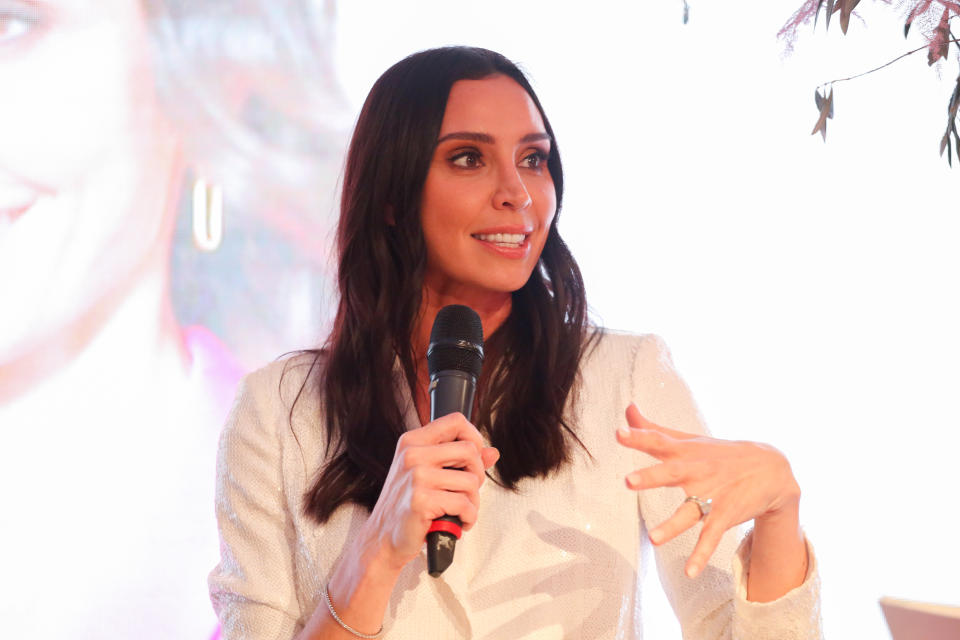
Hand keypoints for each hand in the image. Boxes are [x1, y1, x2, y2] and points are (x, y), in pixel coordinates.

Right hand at [358, 412, 499, 571]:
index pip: (456, 421)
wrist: (382, 538)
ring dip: (473, 502)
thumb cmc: (406, 506)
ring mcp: (416, 476)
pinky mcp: (421, 500)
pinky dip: (468, 518)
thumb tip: (492, 452)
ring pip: (471, 481)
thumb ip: (460, 461)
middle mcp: (412, 454)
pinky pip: (464, 504)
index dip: (474, 437)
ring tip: (459, 511)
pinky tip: (456, 522)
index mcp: (413, 442)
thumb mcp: (429, 475)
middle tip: (467, 492)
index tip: (474, 458)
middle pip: (470, 450)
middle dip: (477, 475)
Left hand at [616, 403, 800, 578]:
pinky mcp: (725, 515)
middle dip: (651, 476)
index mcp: (684, 452)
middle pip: (672, 472)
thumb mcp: (687, 440)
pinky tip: (690, 572)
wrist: (772, 468)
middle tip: (628, 481)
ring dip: (673, 525)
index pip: (657, 441)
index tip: (619, 433)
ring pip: (690, 511)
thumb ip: (653, 428)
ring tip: (653, 539)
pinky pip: (711, 537)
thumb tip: (627, 409)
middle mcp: (696, 471)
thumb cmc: (718, 454)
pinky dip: (701, 554)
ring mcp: (712, 494)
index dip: (638, 437)